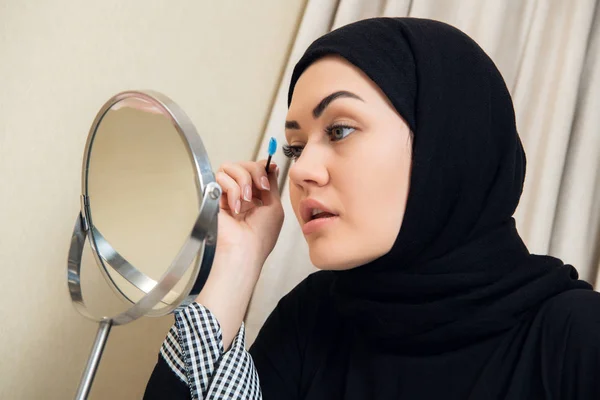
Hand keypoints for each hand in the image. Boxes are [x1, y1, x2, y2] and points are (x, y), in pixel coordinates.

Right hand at [214, 159, 283, 277]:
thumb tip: (270, 166)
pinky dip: (232, 190)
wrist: (243, 249)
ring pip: (230, 167)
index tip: (270, 168)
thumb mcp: (274, 206)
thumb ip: (271, 184)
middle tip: (262, 187)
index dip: (261, 167)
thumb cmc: (260, 235)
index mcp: (255, 197)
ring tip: (246, 200)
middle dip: (255, 172)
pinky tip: (235, 207)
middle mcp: (239, 193)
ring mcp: (225, 194)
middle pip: (244, 164)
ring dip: (243, 180)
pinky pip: (220, 177)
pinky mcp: (211, 195)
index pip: (255, 169)